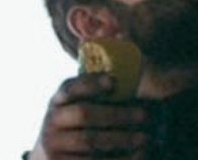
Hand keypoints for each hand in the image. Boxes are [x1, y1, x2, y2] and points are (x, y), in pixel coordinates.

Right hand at [30, 74, 147, 159]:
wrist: (52, 153)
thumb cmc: (78, 119)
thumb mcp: (80, 101)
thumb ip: (99, 87)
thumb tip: (130, 48)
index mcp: (59, 98)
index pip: (72, 87)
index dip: (92, 84)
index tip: (114, 81)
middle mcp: (52, 119)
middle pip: (85, 114)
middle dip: (118, 115)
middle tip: (145, 115)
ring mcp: (53, 144)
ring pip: (90, 141)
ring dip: (121, 139)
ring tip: (145, 138)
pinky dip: (115, 158)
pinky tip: (135, 155)